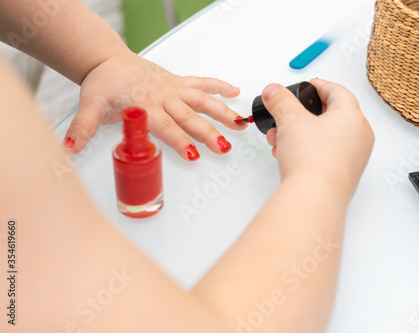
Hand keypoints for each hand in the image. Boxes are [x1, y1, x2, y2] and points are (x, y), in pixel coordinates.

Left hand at [63, 51, 246, 159]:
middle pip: (190, 117)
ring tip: (239, 124)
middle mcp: (163, 97)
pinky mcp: (178, 82)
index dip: (180, 141)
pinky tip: (235, 93)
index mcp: (146, 105)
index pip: (166, 127)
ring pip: (202, 100)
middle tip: (223, 146)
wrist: (107, 60)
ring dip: (222, 111)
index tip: (194, 154)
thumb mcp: (91, 106)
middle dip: (209, 132)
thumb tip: (70, 148)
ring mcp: (173, 88)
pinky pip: (202, 82)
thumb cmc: (103, 83)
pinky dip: (219, 86)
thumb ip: (82, 129)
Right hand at [263, 79, 373, 199]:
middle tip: (285, 115)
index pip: (337, 91)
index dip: (318, 86)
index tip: (305, 87)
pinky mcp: (344, 174)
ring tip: (280, 138)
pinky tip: (288, 155)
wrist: (314, 199)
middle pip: (330, 115)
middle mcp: (359, 137)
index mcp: (353, 117)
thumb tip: (274, 91)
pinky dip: (307, 150)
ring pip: (325, 136)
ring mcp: (354, 158)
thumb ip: (280, 101)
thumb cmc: (312, 162)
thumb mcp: (290, 120)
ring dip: (300, 134)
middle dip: (300, 115)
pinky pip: (326, 154)